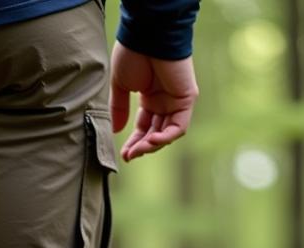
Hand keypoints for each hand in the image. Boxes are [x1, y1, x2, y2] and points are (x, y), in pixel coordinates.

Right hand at [110, 45, 197, 160]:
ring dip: (152, 145)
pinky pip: (178, 127)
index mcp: (150, 97)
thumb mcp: (121, 86)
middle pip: (155, 133)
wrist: (147, 35)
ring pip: (167, 133)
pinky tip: (150, 141)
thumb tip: (117, 130)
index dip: (134, 142)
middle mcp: (165, 101)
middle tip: (129, 156)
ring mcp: (176, 100)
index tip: (124, 155)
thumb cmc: (133, 54)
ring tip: (137, 151)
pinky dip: (165, 137)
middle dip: (142, 147)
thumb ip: (119, 109)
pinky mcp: (186, 98)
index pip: (144, 127)